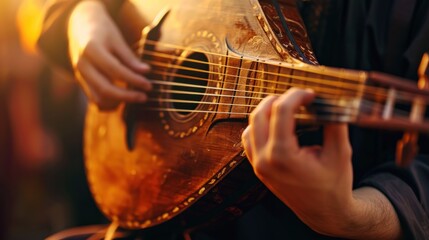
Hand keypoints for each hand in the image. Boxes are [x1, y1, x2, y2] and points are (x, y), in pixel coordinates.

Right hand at [68, 0, 151, 109]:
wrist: (80, 26)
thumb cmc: (102, 31)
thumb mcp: (117, 38)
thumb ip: (129, 57)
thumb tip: (146, 72)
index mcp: (90, 49)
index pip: (114, 70)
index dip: (133, 80)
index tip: (148, 85)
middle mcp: (82, 64)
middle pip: (104, 89)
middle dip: (127, 96)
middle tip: (145, 97)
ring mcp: (79, 75)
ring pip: (98, 99)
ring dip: (118, 101)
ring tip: (135, 96)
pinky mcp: (81, 82)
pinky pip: (95, 99)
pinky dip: (110, 103)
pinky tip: (124, 97)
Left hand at [242, 88, 401, 238]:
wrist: (324, 213)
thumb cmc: (334, 185)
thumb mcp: (341, 152)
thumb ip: (335, 122)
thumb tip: (330, 98)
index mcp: (282, 155)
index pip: (281, 111)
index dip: (297, 96)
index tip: (311, 94)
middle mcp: (264, 159)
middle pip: (260, 113)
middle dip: (280, 99)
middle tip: (300, 98)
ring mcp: (258, 165)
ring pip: (251, 125)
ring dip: (267, 111)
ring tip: (288, 108)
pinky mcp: (257, 168)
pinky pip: (249, 139)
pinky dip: (259, 126)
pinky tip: (277, 124)